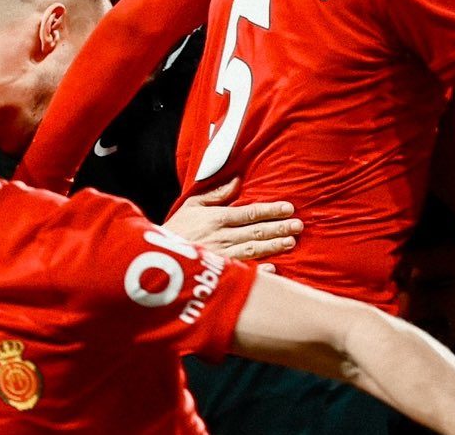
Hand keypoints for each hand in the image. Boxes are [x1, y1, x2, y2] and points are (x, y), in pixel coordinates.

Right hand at [162, 178, 301, 261]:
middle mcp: (221, 237)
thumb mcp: (191, 205)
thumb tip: (237, 180)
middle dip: (279, 227)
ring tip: (291, 241)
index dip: (270, 210)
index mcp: (216, 219)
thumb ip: (215, 194)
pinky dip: (259, 272)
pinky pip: (242, 273)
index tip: (289, 208)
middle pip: (256, 231)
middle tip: (298, 225)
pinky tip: (275, 268)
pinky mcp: (218, 274)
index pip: (250, 213)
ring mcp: (221, 257)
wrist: (156, 259)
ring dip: (274, 246)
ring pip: (254, 250)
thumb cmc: (175, 230)